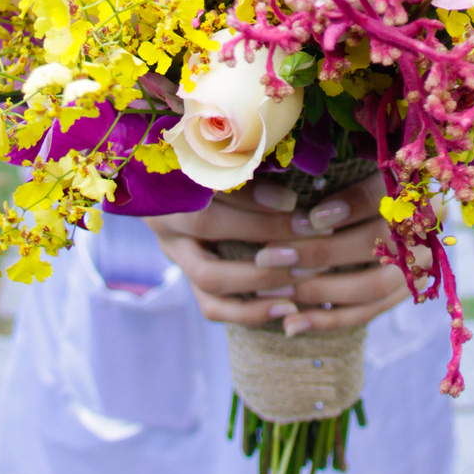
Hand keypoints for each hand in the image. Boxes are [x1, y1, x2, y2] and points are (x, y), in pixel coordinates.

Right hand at [145, 172, 409, 336]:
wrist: (170, 183)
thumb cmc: (211, 162)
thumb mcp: (225, 161)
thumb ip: (248, 175)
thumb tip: (290, 201)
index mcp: (175, 180)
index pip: (214, 192)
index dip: (257, 202)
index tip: (298, 206)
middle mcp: (168, 220)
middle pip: (208, 232)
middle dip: (260, 235)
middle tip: (305, 252)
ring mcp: (177, 254)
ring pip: (207, 281)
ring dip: (258, 283)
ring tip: (299, 286)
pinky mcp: (188, 279)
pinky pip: (212, 306)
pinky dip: (249, 312)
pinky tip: (286, 309)